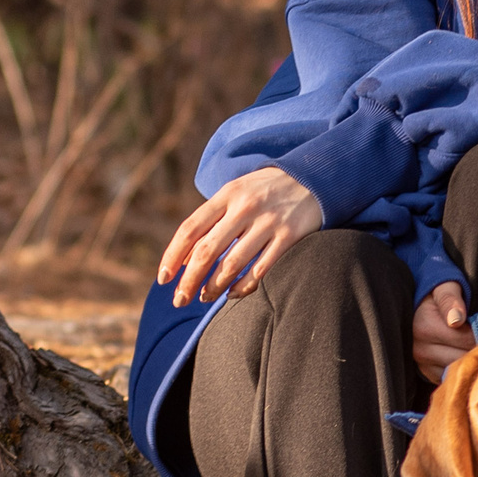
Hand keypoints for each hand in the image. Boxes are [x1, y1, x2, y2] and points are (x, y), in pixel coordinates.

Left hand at [158, 167, 322, 305]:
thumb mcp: (235, 194)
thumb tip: (184, 260)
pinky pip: (261, 270)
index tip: (163, 279)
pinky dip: (243, 286)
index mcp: (227, 195)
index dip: (172, 256)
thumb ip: (210, 222)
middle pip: (207, 251)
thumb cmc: (265, 190)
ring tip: (205, 297)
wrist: (314, 176)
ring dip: (214, 287)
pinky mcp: (290, 236)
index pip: (190, 229)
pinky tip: (232, 294)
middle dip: (189, 280)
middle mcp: (246, 207)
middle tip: (180, 300)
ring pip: (232, 264)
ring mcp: (269, 222)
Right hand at [414, 289, 477, 382]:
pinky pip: (456, 377)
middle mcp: (421, 350)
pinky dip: (470, 368)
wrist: (415, 305)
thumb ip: (451, 300)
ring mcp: (424, 365)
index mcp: (425, 328)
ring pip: (462, 370)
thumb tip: (457, 319)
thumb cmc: (436, 294)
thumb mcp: (444, 288)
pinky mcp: (428, 373)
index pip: (466, 339)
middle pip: (466, 358)